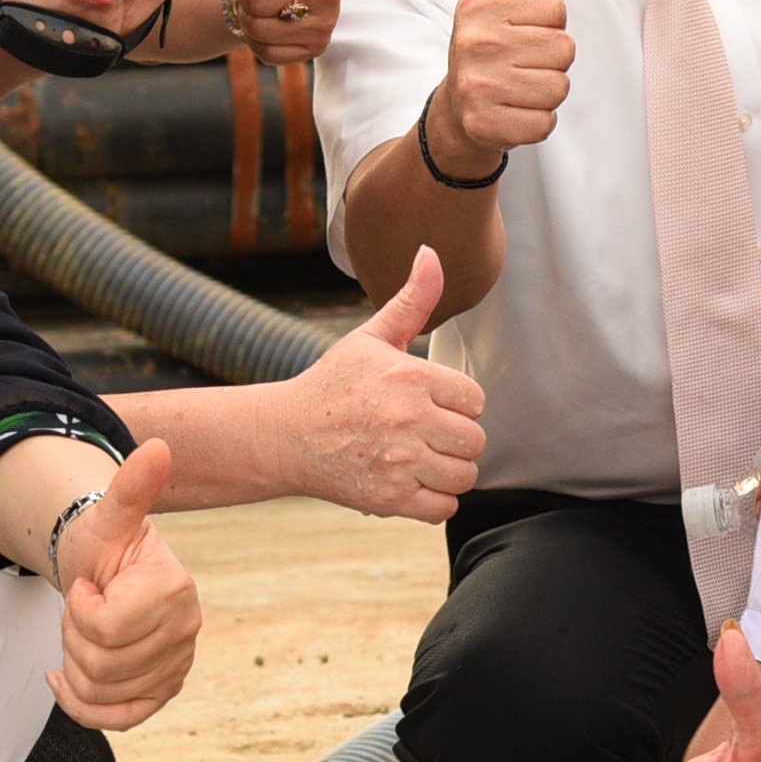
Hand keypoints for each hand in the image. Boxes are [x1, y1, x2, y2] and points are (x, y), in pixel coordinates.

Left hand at [47, 440, 202, 728]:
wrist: (107, 570)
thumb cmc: (104, 544)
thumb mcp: (108, 516)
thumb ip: (131, 488)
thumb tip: (159, 448)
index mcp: (174, 591)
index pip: (105, 629)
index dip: (79, 611)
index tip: (87, 587)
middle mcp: (186, 631)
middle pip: (101, 665)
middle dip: (73, 638)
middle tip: (82, 610)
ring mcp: (177, 665)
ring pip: (103, 693)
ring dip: (75, 666)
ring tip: (83, 634)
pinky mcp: (163, 690)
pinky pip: (119, 719)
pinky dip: (84, 706)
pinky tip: (65, 681)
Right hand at [282, 248, 486, 519]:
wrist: (285, 436)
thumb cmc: (333, 385)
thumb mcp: (371, 338)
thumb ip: (412, 301)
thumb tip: (432, 253)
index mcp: (409, 378)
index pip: (476, 400)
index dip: (458, 403)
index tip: (431, 403)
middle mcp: (408, 419)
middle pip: (474, 440)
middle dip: (456, 438)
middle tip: (426, 433)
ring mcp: (399, 462)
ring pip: (464, 476)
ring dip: (448, 470)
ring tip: (421, 457)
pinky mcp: (389, 498)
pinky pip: (443, 508)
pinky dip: (433, 500)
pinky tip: (412, 481)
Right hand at [432, 0, 571, 161]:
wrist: (457, 109)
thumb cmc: (485, 39)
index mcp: (479, 4)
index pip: (557, 9)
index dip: (549, 22)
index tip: (520, 28)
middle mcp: (475, 42)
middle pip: (564, 49)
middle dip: (550, 59)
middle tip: (519, 61)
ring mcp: (479, 86)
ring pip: (559, 87)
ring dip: (546, 91)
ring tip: (516, 85)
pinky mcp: (487, 125)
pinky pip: (546, 123)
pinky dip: (536, 122)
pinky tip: (512, 111)